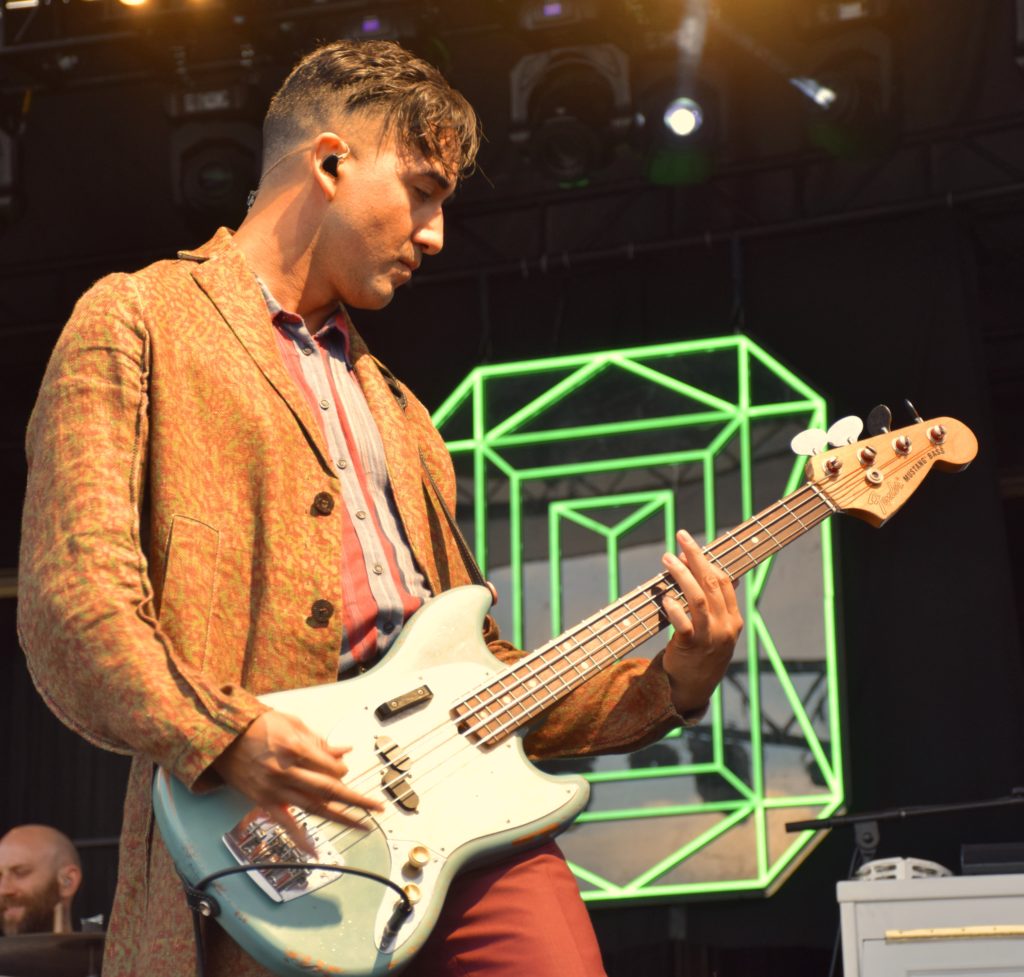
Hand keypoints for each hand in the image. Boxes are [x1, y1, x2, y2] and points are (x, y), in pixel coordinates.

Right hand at [211, 711, 383, 848]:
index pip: (331, 767)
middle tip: (377, 807)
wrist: (223, 737)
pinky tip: (314, 851)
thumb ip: (319, 742)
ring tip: (363, 825)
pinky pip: (285, 823)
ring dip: (342, 818)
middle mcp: (287, 772)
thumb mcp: (292, 724)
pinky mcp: (265, 801)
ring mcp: (275, 789)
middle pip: (329, 789)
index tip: (346, 770)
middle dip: (357, 799)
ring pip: (315, 807)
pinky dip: (300, 838)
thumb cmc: (258, 726)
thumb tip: (344, 752)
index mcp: (295, 749)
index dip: (343, 770)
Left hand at [661, 529, 743, 714]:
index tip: (692, 545)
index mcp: (733, 620)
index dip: (708, 560)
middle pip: (711, 583)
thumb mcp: (717, 631)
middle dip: (696, 557)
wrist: (692, 690)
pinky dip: (675, 609)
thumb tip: (720, 575)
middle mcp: (725, 626)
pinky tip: (665, 598)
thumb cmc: (701, 655)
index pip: (724, 582)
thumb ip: (718, 606)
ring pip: (698, 599)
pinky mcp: (691, 648)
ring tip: (667, 558)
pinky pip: (684, 624)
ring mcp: (710, 637)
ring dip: (682, 575)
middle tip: (681, 537)